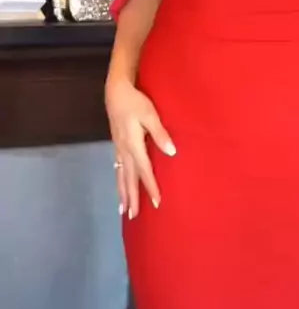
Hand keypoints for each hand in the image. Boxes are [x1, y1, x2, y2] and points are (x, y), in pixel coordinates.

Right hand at [105, 77, 176, 218]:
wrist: (115, 92)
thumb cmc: (135, 102)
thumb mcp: (150, 114)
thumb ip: (160, 133)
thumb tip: (171, 152)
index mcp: (134, 144)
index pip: (144, 170)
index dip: (151, 187)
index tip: (157, 203)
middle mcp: (124, 150)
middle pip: (128, 178)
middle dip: (133, 197)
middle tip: (134, 216)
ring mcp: (118, 148)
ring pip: (120, 175)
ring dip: (123, 193)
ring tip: (124, 210)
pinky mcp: (116, 144)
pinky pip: (117, 168)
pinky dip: (118, 181)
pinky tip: (119, 187)